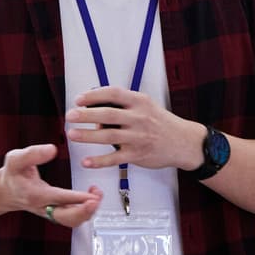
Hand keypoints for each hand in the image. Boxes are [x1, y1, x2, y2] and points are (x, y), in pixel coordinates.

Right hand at [0, 143, 101, 227]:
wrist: (6, 191)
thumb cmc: (13, 174)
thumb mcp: (16, 159)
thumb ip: (33, 153)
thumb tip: (52, 149)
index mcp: (34, 195)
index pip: (57, 199)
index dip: (76, 198)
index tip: (90, 196)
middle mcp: (43, 207)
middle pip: (66, 218)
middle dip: (84, 211)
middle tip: (97, 198)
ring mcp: (50, 212)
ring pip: (71, 221)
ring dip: (87, 212)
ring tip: (97, 195)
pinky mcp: (56, 213)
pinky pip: (73, 218)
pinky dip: (85, 211)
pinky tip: (91, 198)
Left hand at [64, 87, 205, 171]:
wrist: (184, 142)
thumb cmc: (160, 122)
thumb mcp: (145, 107)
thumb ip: (123, 107)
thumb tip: (95, 113)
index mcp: (139, 102)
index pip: (113, 94)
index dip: (94, 95)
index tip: (79, 99)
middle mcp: (138, 118)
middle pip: (107, 114)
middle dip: (86, 114)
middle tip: (70, 115)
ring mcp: (138, 137)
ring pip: (108, 135)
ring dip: (87, 135)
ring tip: (72, 134)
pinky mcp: (137, 155)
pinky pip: (114, 158)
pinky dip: (98, 160)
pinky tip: (85, 161)